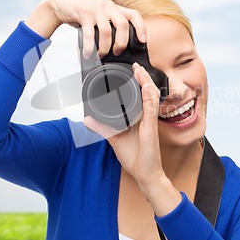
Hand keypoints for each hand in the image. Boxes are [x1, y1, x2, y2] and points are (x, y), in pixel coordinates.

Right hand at [25, 0, 145, 58]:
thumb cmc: (84, 12)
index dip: (141, 28)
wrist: (63, 3)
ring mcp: (96, 9)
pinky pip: (89, 33)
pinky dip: (89, 46)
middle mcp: (108, 7)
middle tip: (116, 53)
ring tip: (100, 55)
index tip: (143, 41)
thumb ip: (112, 24)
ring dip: (105, 47)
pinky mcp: (83, 14)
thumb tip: (123, 44)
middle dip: (121, 43)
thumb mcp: (101, 15)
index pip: (134, 15)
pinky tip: (88, 54)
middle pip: (123, 25)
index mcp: (115, 8)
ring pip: (107, 32)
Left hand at [84, 63, 181, 215]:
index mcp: (140, 118)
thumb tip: (87, 119)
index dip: (139, 82)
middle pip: (148, 92)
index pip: (142, 96)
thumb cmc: (136, 157)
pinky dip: (148, 96)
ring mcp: (150, 121)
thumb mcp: (115, 139)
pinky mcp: (151, 128)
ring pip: (151, 96)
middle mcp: (146, 117)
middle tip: (136, 65)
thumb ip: (103, 127)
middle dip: (143, 77)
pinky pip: (151, 109)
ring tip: (139, 70)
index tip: (132, 71)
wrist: (145, 174)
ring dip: (145, 81)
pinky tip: (146, 87)